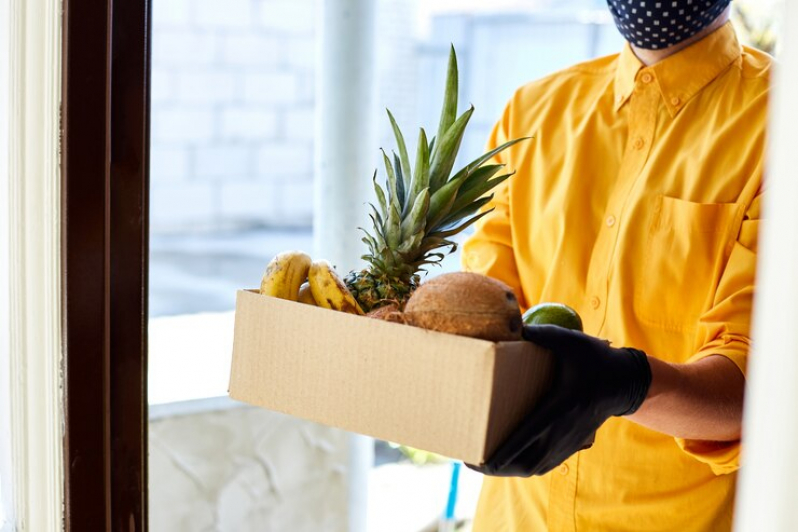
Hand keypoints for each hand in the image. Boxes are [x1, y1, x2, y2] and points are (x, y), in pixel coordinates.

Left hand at [471, 325, 651, 476]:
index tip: (477, 458)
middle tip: (472, 460)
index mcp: (559, 408)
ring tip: (485, 463)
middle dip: (496, 467)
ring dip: (509, 469)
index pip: (523, 439)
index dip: (498, 453)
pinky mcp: (572, 444)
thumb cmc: (595, 359)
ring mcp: (569, 441)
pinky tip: (510, 461)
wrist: (625, 382)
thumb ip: (540, 334)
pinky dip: (524, 466)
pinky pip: (545, 464)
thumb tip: (510, 326)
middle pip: (525, 463)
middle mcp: (563, 431)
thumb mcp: (569, 341)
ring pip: (535, 467)